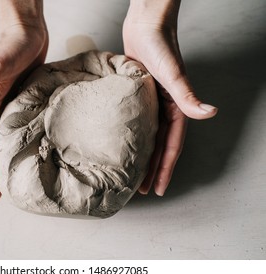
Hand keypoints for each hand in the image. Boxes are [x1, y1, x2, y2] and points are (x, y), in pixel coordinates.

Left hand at [123, 0, 216, 195]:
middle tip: (143, 190)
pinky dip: (133, 135)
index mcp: (175, 108)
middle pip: (159, 146)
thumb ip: (187, 95)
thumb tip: (210, 113)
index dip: (165, 169)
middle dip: (153, 169)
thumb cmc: (159, 44)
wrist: (146, 23)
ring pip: (148, 137)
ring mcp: (151, 102)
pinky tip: (123, 143)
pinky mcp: (138, 95)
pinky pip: (137, 121)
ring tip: (132, 174)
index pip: (171, 146)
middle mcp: (165, 108)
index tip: (158, 188)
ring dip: (142, 156)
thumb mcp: (172, 73)